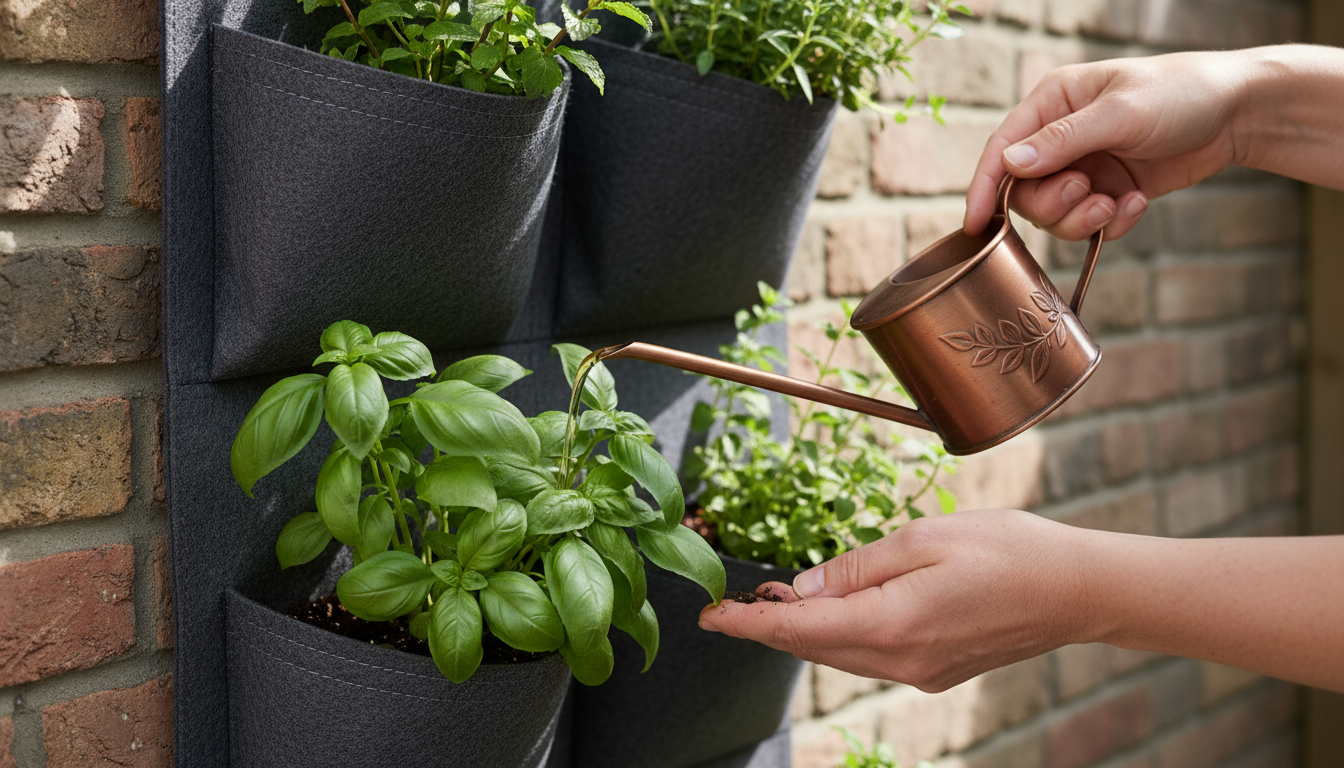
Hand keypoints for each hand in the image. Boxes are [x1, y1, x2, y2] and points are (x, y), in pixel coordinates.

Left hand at [697, 510, 1096, 691]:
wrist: (1078, 589)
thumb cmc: (1007, 549)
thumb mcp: (922, 539)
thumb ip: (857, 567)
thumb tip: (803, 589)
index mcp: (893, 624)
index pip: (798, 630)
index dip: (748, 623)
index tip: (710, 616)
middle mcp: (902, 661)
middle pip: (813, 648)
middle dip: (770, 626)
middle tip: (738, 598)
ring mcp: (922, 673)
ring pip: (841, 654)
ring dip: (805, 630)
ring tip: (779, 596)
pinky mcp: (938, 671)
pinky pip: (872, 655)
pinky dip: (843, 634)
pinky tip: (839, 607)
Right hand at [963, 50, 1249, 240]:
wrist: (1237, 113)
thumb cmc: (1181, 94)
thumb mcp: (1121, 113)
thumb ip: (1063, 140)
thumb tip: (1011, 164)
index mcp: (1052, 103)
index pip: (1003, 150)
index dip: (984, 188)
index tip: (975, 225)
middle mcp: (1060, 136)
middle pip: (1025, 192)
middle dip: (1054, 204)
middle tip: (1089, 194)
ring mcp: (1083, 165)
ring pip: (1054, 214)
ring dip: (1082, 218)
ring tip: (1116, 203)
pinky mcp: (1106, 189)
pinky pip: (1088, 224)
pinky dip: (1111, 222)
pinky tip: (1137, 202)